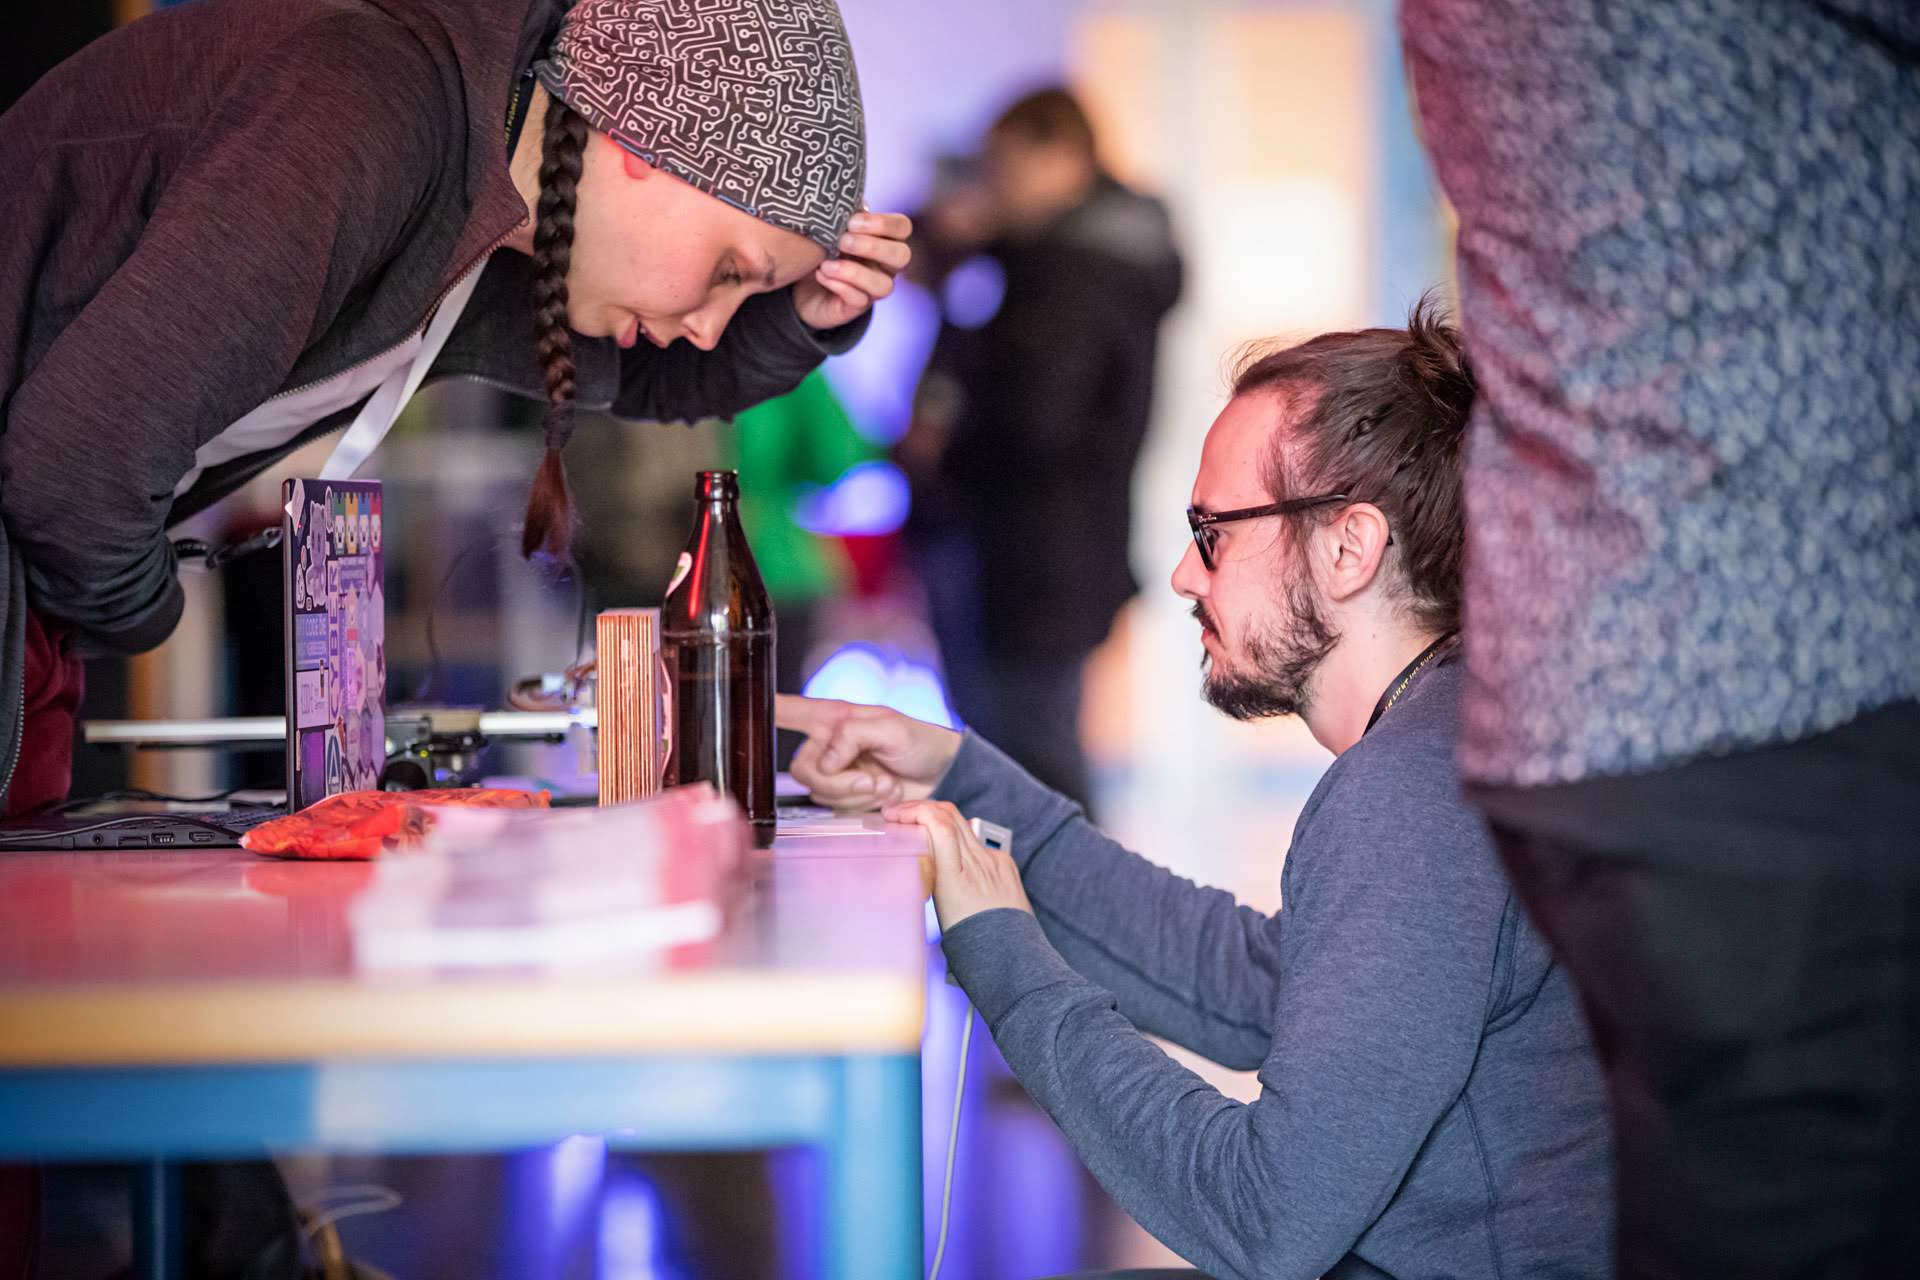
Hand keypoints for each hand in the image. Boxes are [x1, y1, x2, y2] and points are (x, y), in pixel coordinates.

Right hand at [776, 693, 960, 810]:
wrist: (943, 775)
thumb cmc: (920, 740)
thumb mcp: (890, 726)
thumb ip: (851, 736)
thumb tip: (824, 760)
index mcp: (832, 718)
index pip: (786, 711)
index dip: (761, 712)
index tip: (732, 709)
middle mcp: (827, 745)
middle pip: (801, 769)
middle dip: (838, 780)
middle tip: (872, 778)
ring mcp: (835, 773)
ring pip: (819, 794)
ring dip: (856, 794)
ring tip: (884, 783)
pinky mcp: (845, 798)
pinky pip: (836, 809)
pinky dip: (863, 806)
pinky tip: (883, 795)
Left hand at [792, 211, 912, 329]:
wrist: (803, 284)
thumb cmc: (822, 247)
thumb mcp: (831, 226)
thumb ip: (844, 212)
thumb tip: (850, 197)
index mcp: (883, 240)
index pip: (902, 227)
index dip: (883, 223)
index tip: (852, 222)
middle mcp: (885, 266)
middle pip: (902, 256)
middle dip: (872, 247)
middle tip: (842, 241)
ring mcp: (873, 289)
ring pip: (885, 286)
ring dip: (854, 272)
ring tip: (826, 264)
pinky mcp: (855, 308)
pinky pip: (859, 300)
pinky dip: (839, 285)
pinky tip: (821, 274)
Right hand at [884, 799, 1030, 930]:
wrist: (1010, 953)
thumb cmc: (971, 941)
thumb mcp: (938, 909)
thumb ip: (931, 876)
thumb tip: (917, 852)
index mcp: (956, 879)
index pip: (939, 825)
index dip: (915, 812)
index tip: (895, 816)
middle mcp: (977, 865)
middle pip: (948, 815)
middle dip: (920, 808)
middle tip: (900, 813)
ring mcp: (993, 862)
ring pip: (962, 824)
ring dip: (937, 818)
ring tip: (920, 824)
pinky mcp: (1005, 863)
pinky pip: (978, 842)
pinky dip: (960, 838)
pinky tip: (949, 847)